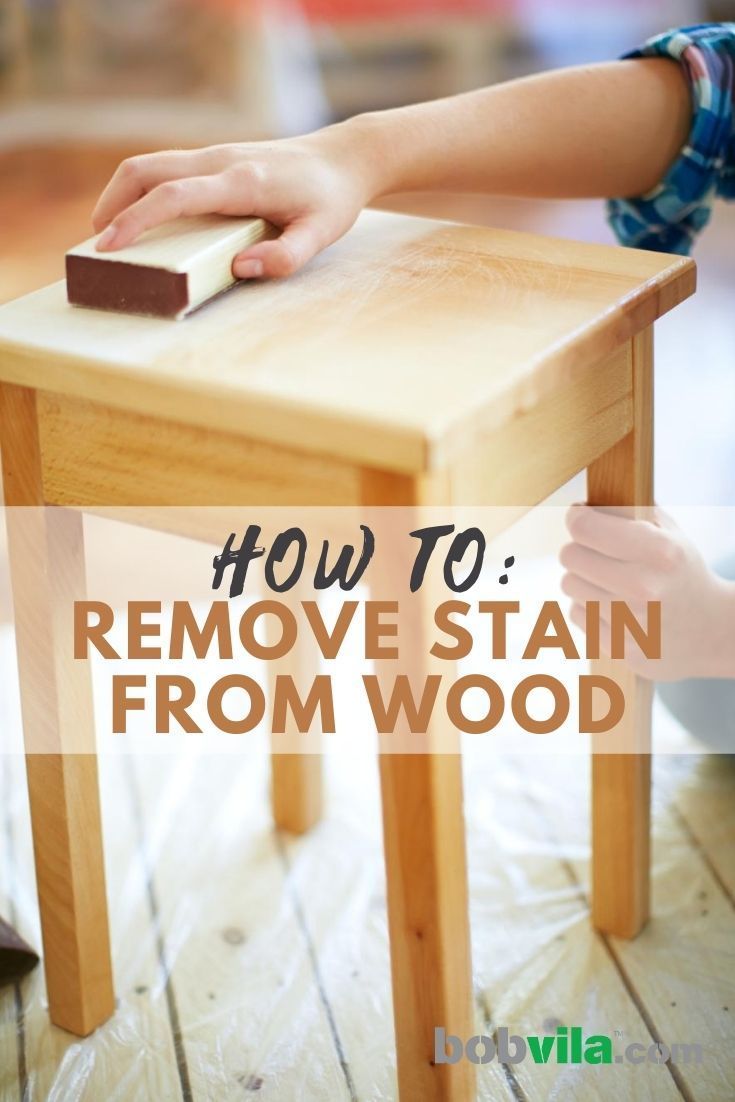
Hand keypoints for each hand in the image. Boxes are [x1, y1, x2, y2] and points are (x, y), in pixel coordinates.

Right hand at [91, 125, 377, 279]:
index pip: (173, 196)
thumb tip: (240, 269)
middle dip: (112, 204)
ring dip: (121, 194)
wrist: (344, 158)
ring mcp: (214, 154)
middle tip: (98, 244)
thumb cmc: (331, 200)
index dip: (136, 221)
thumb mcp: (320, 235)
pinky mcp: (214, 158)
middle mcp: (220, 160)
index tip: (109, 246)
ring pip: (149, 164)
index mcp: (241, 181)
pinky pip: (166, 168)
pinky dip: (142, 189)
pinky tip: (142, 216)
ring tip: (111, 232)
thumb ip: (285, 257)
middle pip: (145, 169)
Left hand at [561, 505, 734, 680]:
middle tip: (598, 552)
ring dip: (583, 579)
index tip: (580, 517)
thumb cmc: (681, 573)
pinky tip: (613, 607)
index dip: (577, 518)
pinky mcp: (618, 648)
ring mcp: (630, 623)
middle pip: (570, 555)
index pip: (585, 527)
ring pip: (569, 584)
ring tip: (610, 582)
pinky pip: (576, 614)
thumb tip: (582, 506)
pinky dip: (588, 607)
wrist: (710, 631)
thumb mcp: (670, 533)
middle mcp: (643, 588)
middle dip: (580, 549)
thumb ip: (629, 511)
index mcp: (659, 553)